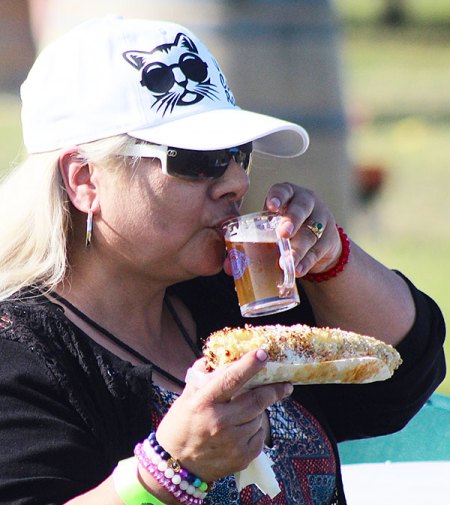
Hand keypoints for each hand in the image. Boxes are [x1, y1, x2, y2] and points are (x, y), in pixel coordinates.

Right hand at [155, 350, 292, 481]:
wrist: (175, 467)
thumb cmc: (179, 427)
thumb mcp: (186, 397)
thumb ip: (203, 376)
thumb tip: (218, 357)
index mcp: (204, 403)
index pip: (231, 379)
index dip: (249, 365)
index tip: (263, 354)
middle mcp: (219, 422)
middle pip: (256, 401)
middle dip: (274, 390)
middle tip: (285, 385)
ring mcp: (232, 442)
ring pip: (260, 418)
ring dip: (259, 410)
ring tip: (248, 410)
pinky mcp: (242, 457)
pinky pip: (259, 436)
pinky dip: (257, 427)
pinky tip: (245, 427)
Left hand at [265, 182, 341, 275]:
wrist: (318, 241)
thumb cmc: (287, 228)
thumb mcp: (274, 225)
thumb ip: (258, 235)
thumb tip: (234, 259)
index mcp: (289, 195)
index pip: (284, 191)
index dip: (278, 197)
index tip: (272, 206)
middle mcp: (307, 202)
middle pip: (301, 208)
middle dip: (292, 220)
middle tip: (283, 234)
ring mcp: (322, 219)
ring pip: (310, 233)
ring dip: (297, 249)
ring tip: (286, 262)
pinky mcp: (330, 238)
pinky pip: (318, 250)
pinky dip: (306, 262)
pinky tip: (298, 270)